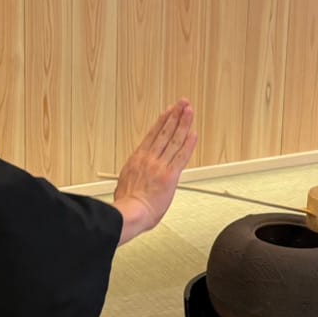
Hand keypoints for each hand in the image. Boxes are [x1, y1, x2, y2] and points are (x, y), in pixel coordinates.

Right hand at [112, 100, 196, 245]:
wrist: (130, 213)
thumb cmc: (126, 204)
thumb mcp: (124, 184)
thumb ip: (132, 177)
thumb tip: (132, 180)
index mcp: (137, 159)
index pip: (153, 135)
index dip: (162, 121)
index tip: (168, 112)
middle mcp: (149, 159)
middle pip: (165, 132)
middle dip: (175, 116)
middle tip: (182, 104)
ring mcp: (160, 166)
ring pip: (174, 140)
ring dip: (183, 124)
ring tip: (189, 111)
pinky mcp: (170, 176)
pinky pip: (182, 157)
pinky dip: (188, 145)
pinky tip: (193, 134)